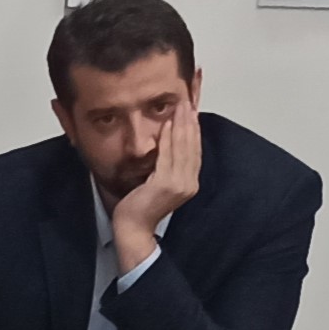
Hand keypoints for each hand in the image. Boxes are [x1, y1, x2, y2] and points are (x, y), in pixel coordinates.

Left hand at [112, 95, 203, 268]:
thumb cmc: (140, 205)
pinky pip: (168, 156)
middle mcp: (189, 183)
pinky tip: (168, 125)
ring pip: (183, 148)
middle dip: (191, 122)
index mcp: (189, 182)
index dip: (195, 129)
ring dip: (182, 125)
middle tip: (188, 101)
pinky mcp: (166, 185)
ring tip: (180, 107)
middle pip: (192, 146)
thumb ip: (165, 166)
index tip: (192, 110)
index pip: (195, 150)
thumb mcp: (157, 181)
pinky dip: (169, 139)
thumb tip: (166, 145)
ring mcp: (179, 185)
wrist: (133, 227)